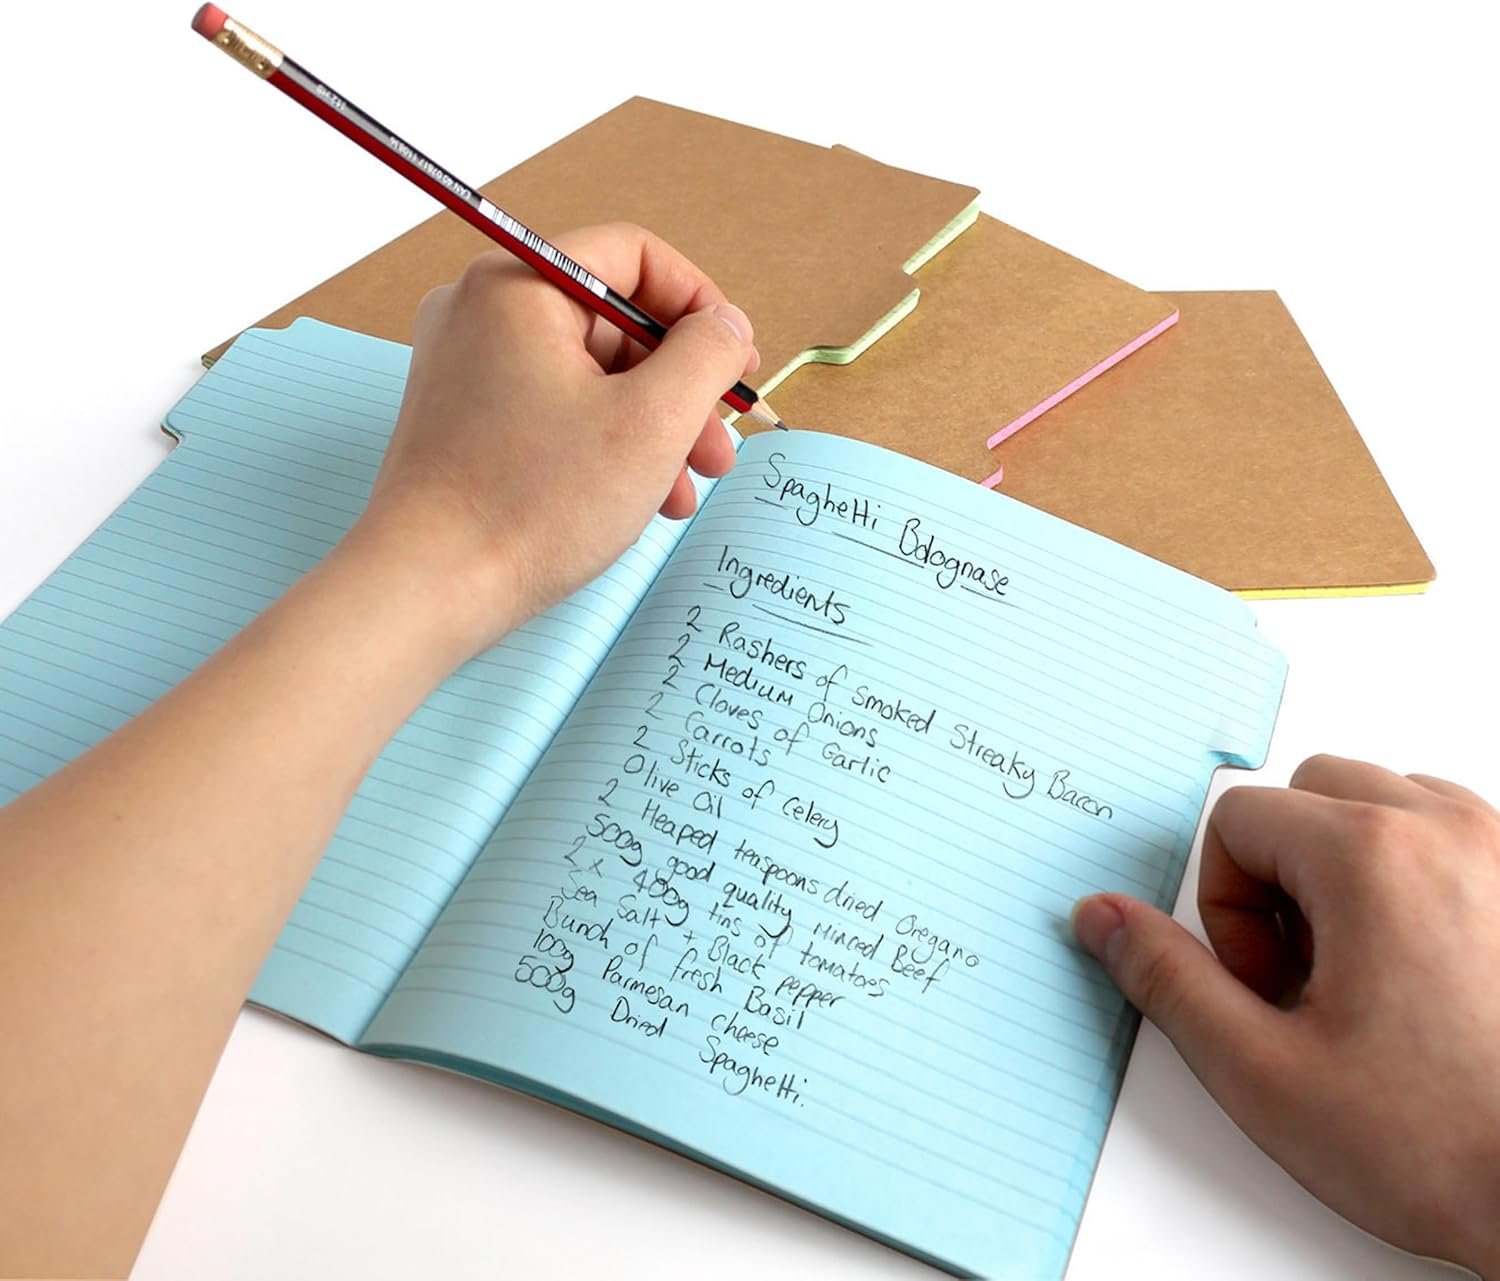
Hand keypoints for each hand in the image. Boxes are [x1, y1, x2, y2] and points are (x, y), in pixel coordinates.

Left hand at [359, 221, 756, 655]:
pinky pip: (556, 408)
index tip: (737, 363)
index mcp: (519, 284)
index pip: (635, 257)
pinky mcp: (465, 419)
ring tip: (686, 489)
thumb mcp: (652, 421)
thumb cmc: (532, 504)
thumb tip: (726, 325)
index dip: (701, 306)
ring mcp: (467, 366)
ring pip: (591, 374)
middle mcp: (483, 311)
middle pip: (616, 323)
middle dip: (681, 388)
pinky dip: (605, 444)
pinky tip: (642, 499)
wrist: (428, 588)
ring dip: (653, 427)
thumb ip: (706, 355)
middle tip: (722, 447)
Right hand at [1073, 755, 1499, 1275]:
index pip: (1239, 820)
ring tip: (1364, 968)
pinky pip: (1451, 832)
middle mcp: (1448, 834)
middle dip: (1281, 872)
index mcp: (1371, 858)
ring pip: (1384, 800)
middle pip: (1310, 790)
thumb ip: (1168, 981)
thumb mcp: (1263, 1074)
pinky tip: (1418, 965)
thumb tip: (1103, 919)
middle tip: (1305, 972)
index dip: (1224, 907)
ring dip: (1348, 865)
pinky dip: (1415, 872)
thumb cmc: (1449, 1145)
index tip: (1264, 983)